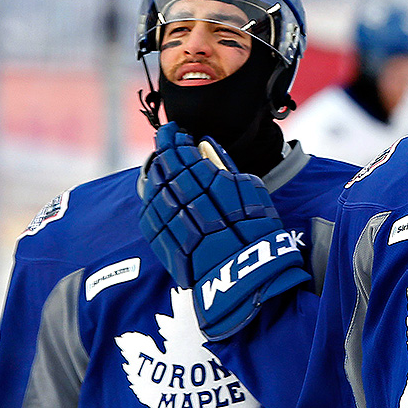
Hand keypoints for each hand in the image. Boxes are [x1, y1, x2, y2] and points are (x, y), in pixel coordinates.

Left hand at [137, 122, 306, 338]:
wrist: (252, 278)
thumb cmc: (258, 231)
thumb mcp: (251, 190)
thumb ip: (224, 166)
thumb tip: (203, 146)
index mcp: (207, 185)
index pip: (179, 154)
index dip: (172, 139)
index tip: (173, 130)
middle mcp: (184, 202)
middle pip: (164, 171)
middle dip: (163, 154)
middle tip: (166, 143)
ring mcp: (171, 226)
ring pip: (153, 193)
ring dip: (155, 176)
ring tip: (161, 166)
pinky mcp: (165, 247)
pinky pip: (150, 219)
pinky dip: (150, 202)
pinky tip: (155, 195)